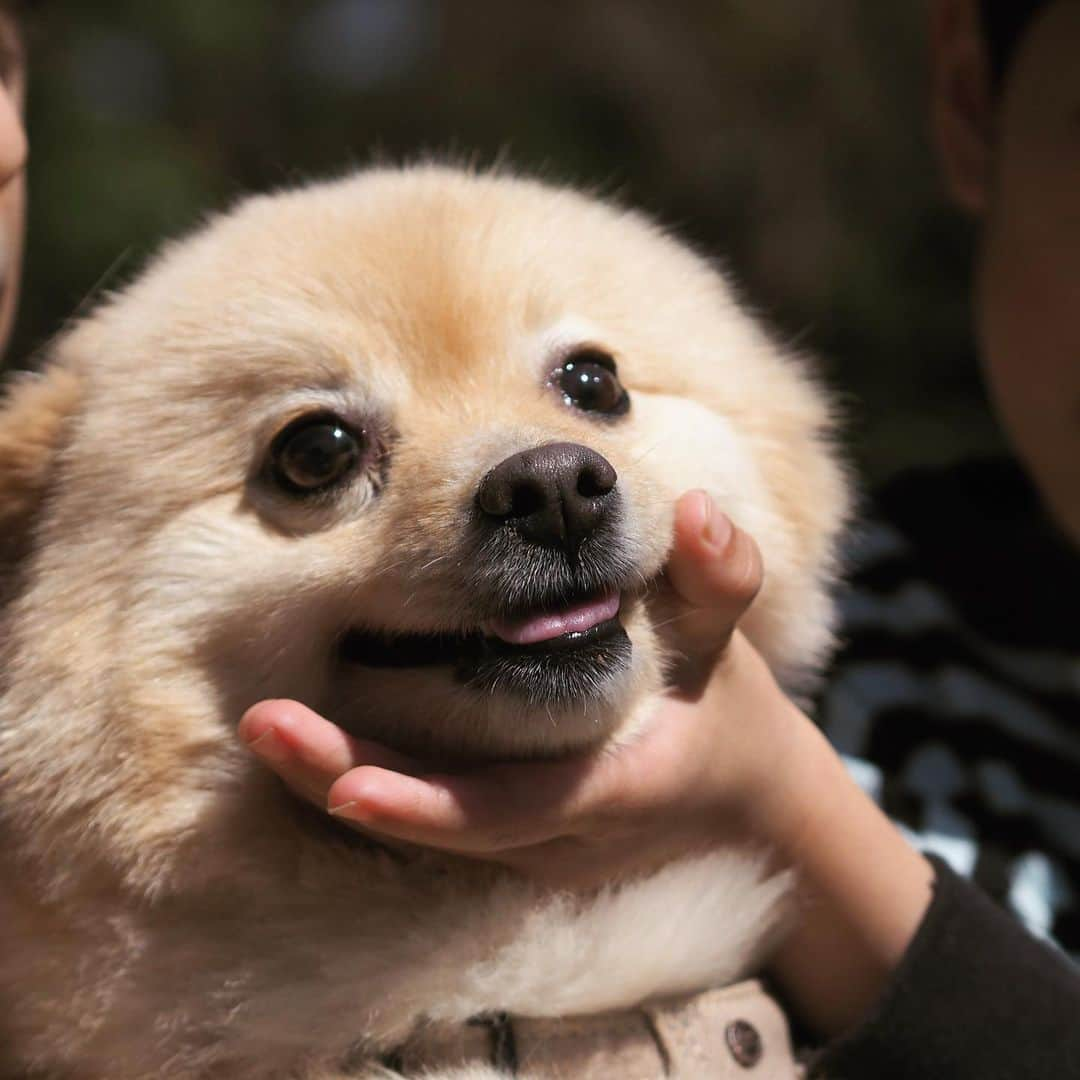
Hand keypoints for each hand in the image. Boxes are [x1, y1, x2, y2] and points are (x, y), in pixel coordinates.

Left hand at [238, 490, 810, 887]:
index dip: (430, 808)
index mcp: (611, 789)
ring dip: (334, 781)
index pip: (514, 809)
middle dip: (343, 781)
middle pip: (438, 828)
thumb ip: (719, 578)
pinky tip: (304, 742)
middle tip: (262, 725)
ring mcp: (529, 849)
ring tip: (264, 724)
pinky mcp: (509, 840)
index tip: (346, 788)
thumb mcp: (728, 646)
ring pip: (420, 829)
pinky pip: (428, 819)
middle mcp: (557, 838)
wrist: (735, 799)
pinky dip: (365, 783)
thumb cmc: (724, 713)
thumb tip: (695, 509)